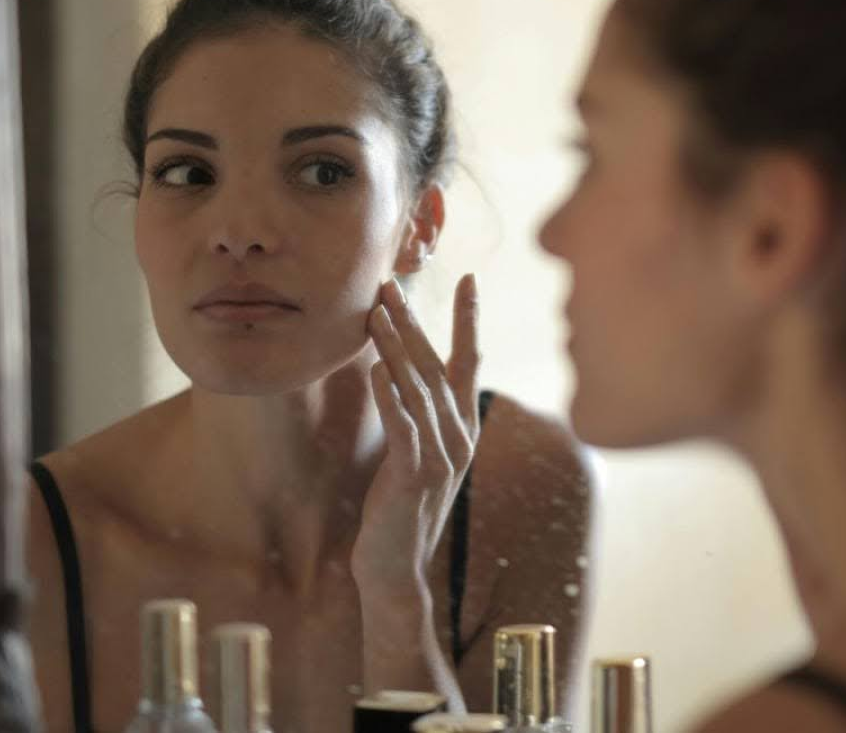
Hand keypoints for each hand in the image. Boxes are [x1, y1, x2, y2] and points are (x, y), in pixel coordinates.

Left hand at [353, 274, 479, 703]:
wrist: (394, 567)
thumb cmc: (399, 508)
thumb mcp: (416, 453)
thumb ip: (419, 415)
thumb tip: (403, 372)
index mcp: (462, 428)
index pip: (469, 362)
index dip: (468, 320)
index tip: (468, 278)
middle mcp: (459, 436)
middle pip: (437, 365)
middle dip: (415, 321)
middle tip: (393, 282)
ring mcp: (441, 456)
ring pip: (419, 388)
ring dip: (396, 347)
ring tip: (376, 312)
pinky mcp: (416, 474)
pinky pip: (404, 426)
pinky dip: (391, 395)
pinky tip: (376, 369)